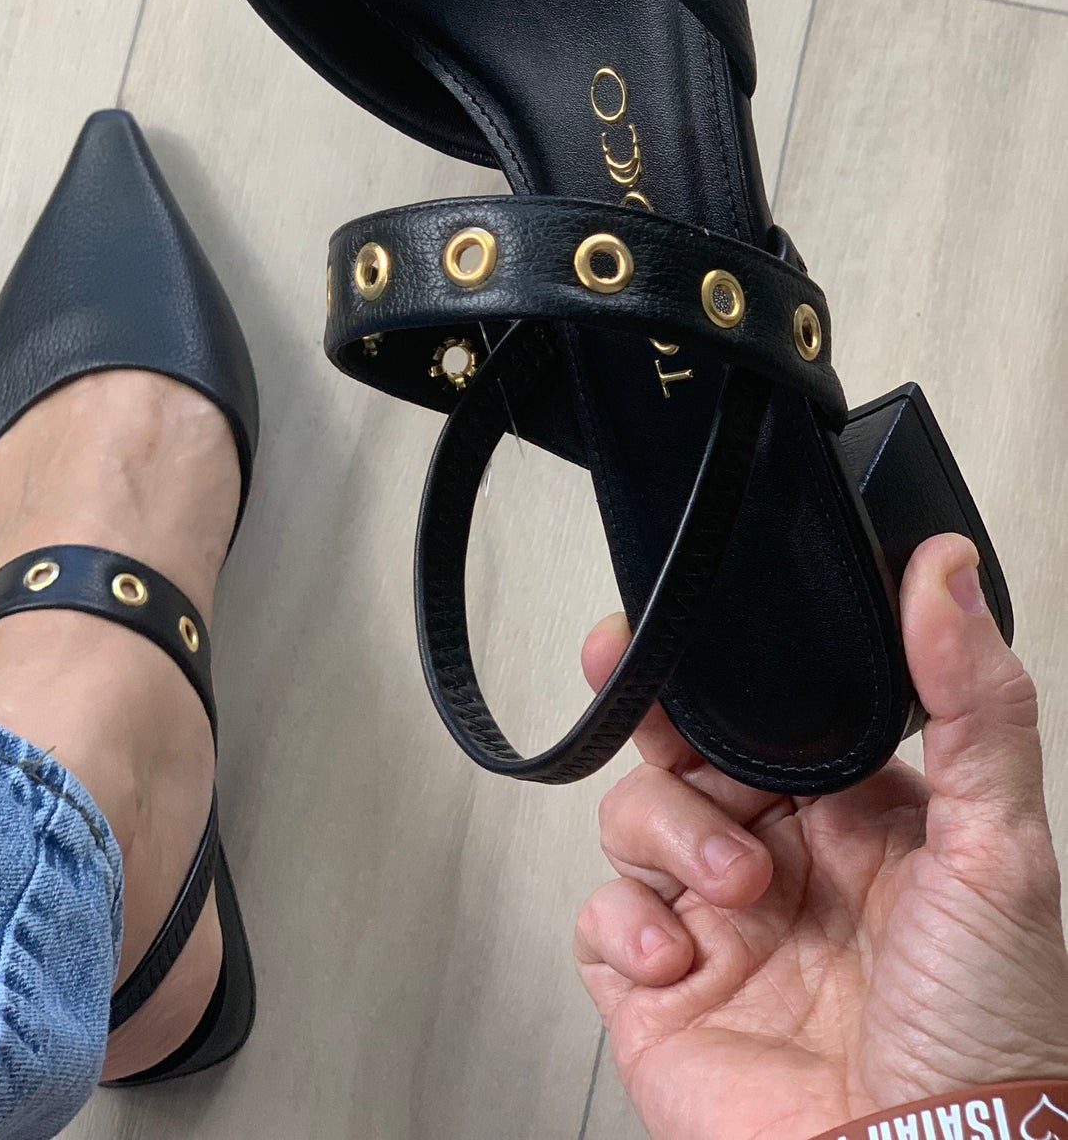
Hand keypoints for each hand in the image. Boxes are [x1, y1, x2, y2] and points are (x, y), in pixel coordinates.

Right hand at [574, 533, 1067, 1139]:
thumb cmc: (986, 1032)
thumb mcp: (1002, 846)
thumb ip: (975, 700)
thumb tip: (945, 571)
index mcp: (854, 813)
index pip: (766, 709)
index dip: (721, 667)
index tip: (681, 625)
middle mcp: (779, 858)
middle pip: (681, 746)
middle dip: (658, 717)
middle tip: (654, 705)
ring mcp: (715, 924)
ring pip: (634, 815)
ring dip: (673, 832)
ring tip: (736, 887)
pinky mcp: (659, 990)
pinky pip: (599, 916)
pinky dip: (628, 920)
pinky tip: (686, 952)